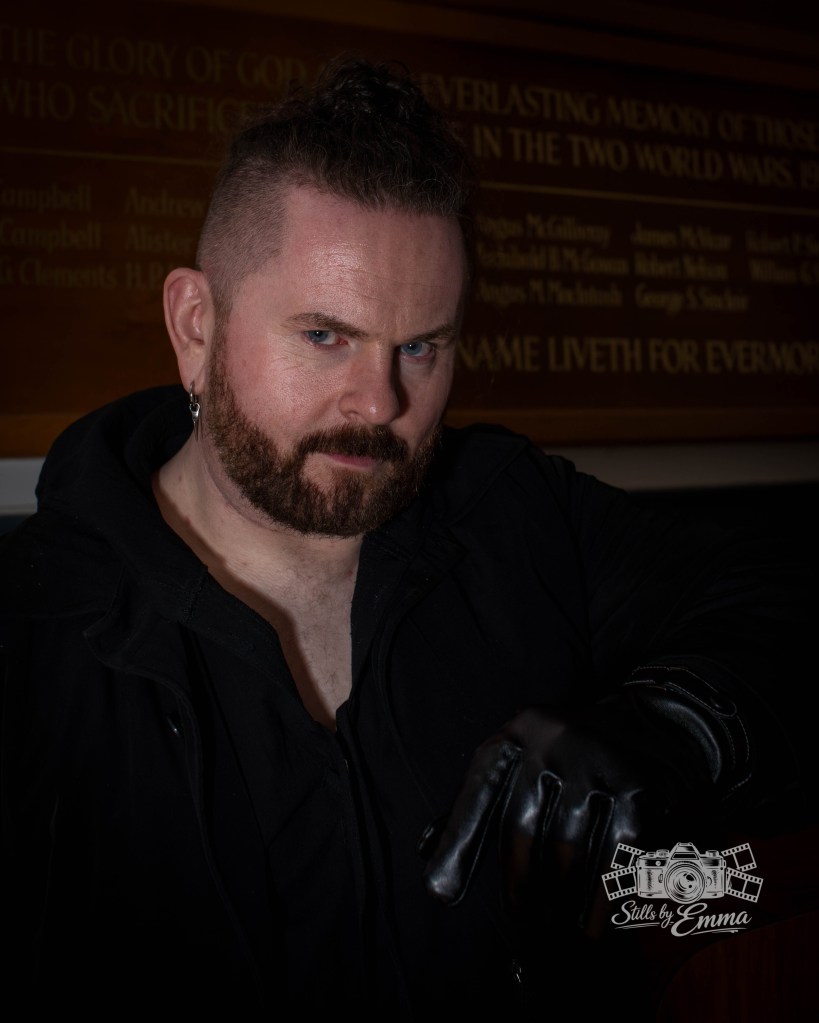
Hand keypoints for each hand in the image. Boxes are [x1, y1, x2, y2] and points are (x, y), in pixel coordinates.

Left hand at [421, 671, 745, 935]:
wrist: (653, 723)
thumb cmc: (568, 758)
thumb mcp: (521, 763)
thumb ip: (479, 810)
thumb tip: (431, 866)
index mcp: (515, 735)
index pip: (477, 794)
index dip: (458, 845)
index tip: (440, 893)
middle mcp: (551, 740)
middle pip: (521, 829)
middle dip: (520, 886)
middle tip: (524, 922)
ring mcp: (596, 762)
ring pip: (567, 850)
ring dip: (561, 900)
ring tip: (557, 929)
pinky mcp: (637, 788)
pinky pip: (614, 857)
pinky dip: (602, 900)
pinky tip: (593, 926)